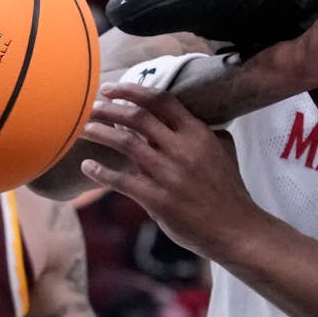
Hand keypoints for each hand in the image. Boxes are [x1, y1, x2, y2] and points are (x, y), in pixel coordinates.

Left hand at [79, 83, 273, 259]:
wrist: (235, 228)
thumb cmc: (229, 191)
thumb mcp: (226, 151)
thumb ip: (209, 132)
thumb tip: (198, 120)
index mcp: (198, 134)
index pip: (160, 101)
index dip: (132, 91)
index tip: (111, 88)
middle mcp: (182, 149)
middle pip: (138, 118)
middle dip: (109, 109)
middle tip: (90, 106)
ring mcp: (169, 174)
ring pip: (126, 144)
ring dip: (100, 134)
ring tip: (83, 130)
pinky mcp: (158, 199)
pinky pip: (122, 181)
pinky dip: (101, 172)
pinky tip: (88, 167)